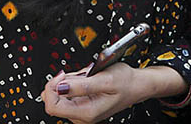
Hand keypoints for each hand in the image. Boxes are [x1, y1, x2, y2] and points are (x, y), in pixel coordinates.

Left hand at [41, 62, 164, 123]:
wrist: (138, 85)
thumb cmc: (126, 82)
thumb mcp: (104, 79)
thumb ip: (80, 85)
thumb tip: (59, 87)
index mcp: (86, 112)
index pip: (52, 106)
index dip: (52, 88)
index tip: (62, 76)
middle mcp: (82, 115)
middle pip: (52, 101)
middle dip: (60, 83)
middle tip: (76, 74)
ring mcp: (81, 111)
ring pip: (59, 96)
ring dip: (68, 82)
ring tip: (85, 76)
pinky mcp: (82, 104)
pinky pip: (66, 93)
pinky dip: (72, 83)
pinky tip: (84, 79)